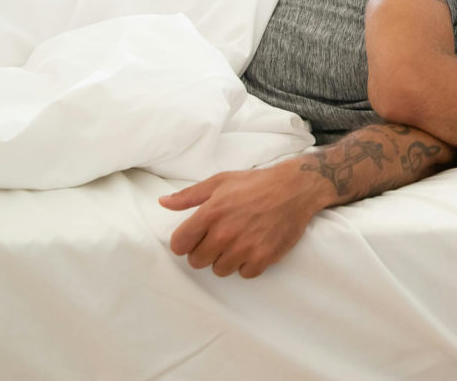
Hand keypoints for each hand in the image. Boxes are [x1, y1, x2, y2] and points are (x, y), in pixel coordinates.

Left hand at [158, 160, 326, 277]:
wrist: (294, 189)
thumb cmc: (256, 184)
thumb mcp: (220, 182)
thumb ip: (189, 196)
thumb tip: (163, 203)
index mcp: (211, 213)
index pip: (179, 244)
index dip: (184, 242)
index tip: (194, 237)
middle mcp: (225, 233)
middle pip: (197, 261)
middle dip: (204, 251)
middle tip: (219, 238)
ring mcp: (245, 247)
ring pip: (219, 270)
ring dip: (225, 259)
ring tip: (238, 241)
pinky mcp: (263, 257)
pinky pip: (243, 274)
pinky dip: (247, 264)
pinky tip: (253, 247)